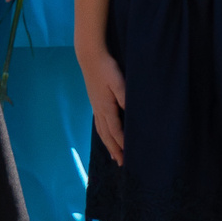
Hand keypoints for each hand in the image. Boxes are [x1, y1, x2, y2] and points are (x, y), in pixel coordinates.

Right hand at [84, 47, 127, 163]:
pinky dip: (103, 134)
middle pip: (107, 135)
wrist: (89, 57)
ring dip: (108, 144)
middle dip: (115, 149)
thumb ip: (125, 97)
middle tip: (121, 163)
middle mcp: (99, 110)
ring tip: (114, 155)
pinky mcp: (95, 102)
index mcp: (106, 107)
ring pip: (102, 130)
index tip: (130, 156)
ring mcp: (95, 107)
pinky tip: (106, 134)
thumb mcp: (118, 82)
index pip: (116, 131)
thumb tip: (131, 113)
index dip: (123, 144)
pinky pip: (99, 123)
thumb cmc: (106, 68)